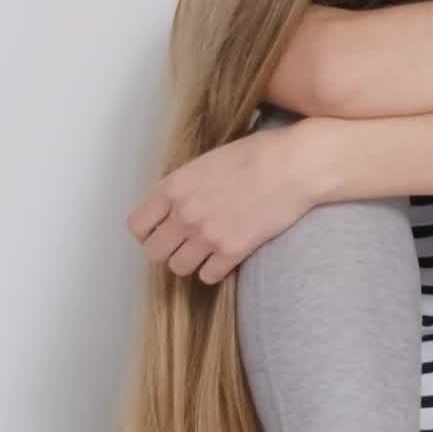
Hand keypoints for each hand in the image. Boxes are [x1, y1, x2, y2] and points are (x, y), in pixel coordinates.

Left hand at [128, 123, 329, 282]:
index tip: (160, 232)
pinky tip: (225, 256)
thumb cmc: (256, 154)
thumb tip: (174, 207)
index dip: (147, 232)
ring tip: (206, 250)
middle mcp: (184, 213)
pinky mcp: (232, 251)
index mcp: (174, 187)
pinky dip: (214, 271)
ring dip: (190, 261)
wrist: (294, 165)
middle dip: (167, 249)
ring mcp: (207, 235)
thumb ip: (183, 187)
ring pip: (178, 268)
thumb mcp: (207, 161)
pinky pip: (207, 276)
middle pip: (154, 252)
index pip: (138, 225)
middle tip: (184, 243)